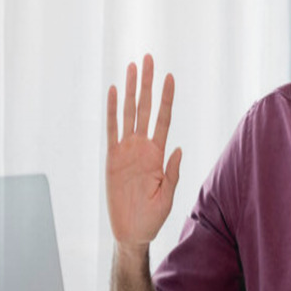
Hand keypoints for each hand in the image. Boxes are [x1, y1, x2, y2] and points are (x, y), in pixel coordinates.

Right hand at [106, 54, 181, 251]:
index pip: (164, 118)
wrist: (132, 232)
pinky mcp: (112, 158)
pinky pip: (111, 130)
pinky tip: (114, 92)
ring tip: (132, 66)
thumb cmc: (153, 216)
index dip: (167, 98)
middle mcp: (143, 147)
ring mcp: (127, 150)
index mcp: (159, 154)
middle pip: (146, 108)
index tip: (170, 76)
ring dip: (131, 89)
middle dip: (148, 83)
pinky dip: (112, 111)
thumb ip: (172, 173)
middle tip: (149, 58)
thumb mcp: (168, 196)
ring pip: (129, 112)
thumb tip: (179, 148)